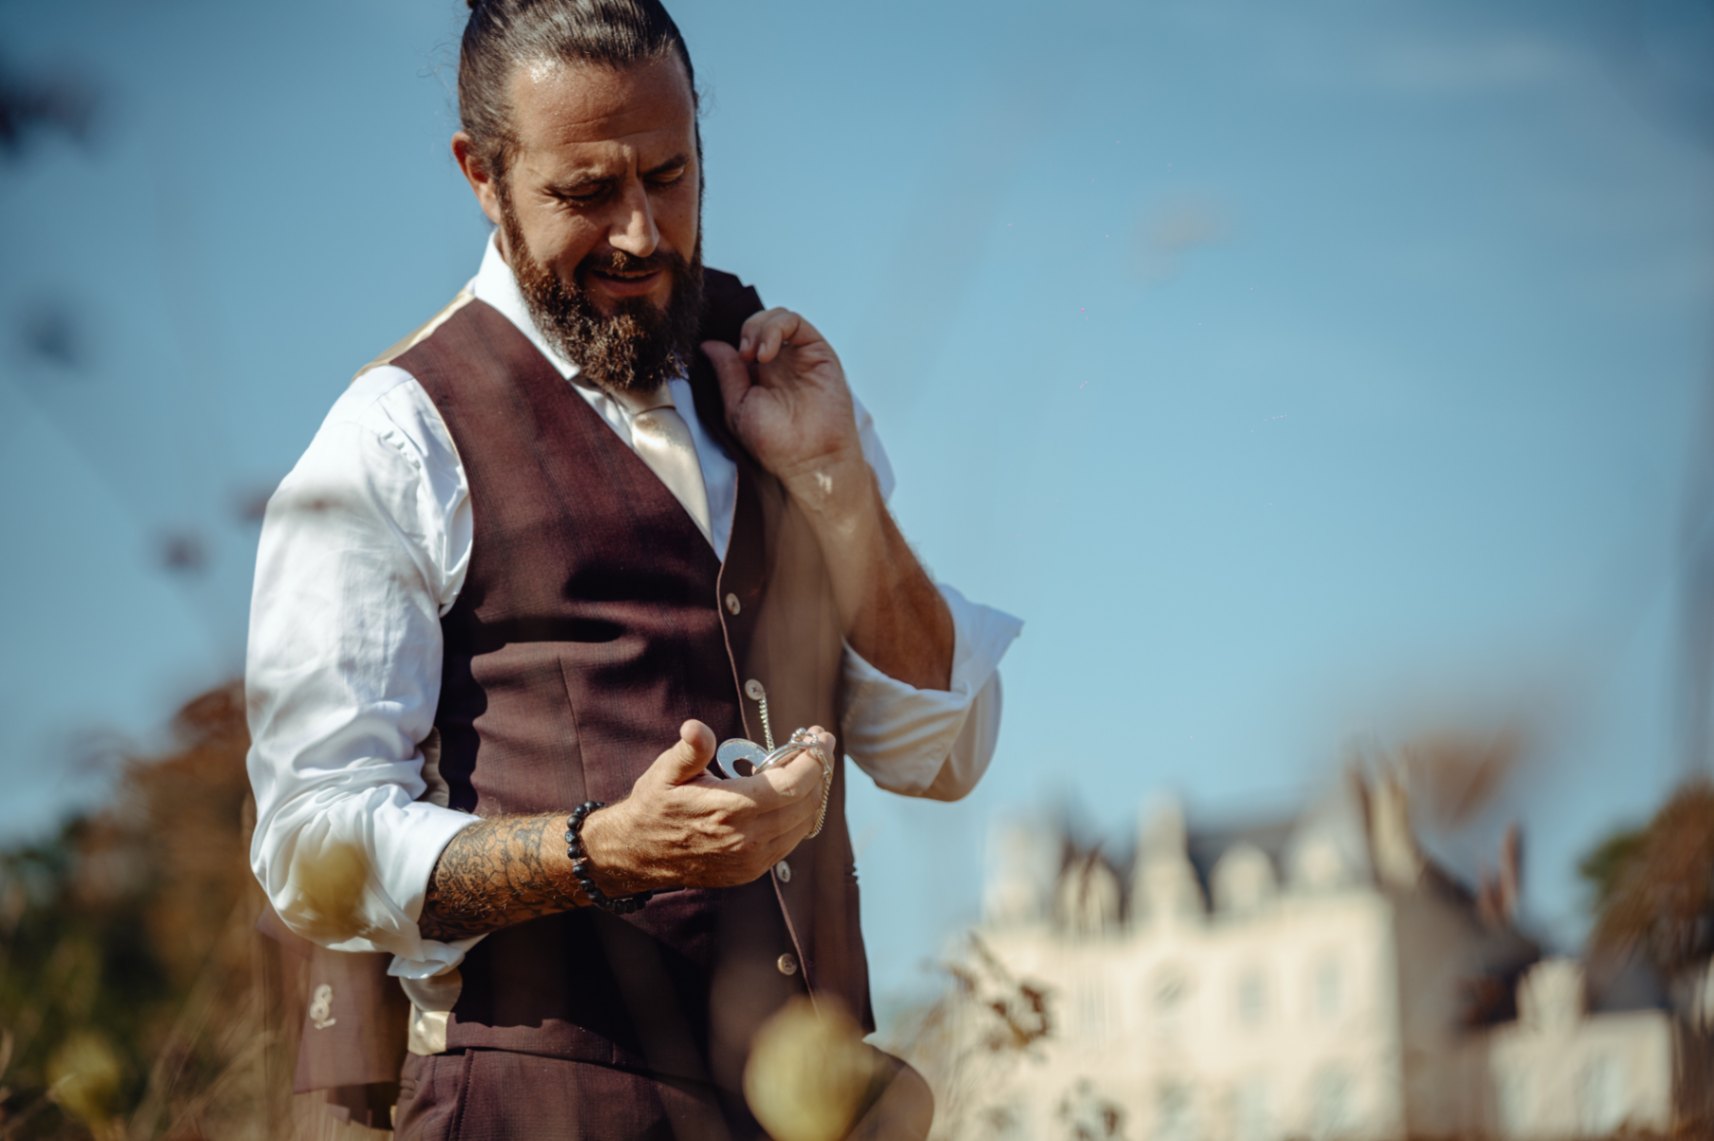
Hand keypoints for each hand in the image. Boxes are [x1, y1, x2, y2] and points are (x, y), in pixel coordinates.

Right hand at [584, 720, 833, 890]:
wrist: (638, 854)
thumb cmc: (654, 806)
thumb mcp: (666, 772)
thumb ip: (689, 750)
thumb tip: (696, 728)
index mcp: (729, 809)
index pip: (793, 784)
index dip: (814, 759)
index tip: (819, 736)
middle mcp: (746, 839)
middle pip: (806, 802)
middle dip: (818, 771)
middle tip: (816, 746)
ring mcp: (751, 860)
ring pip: (803, 824)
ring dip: (812, 794)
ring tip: (807, 767)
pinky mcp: (751, 871)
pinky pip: (790, 841)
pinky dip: (799, 816)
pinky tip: (792, 796)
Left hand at [701, 309, 865, 499]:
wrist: (809, 459)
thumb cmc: (776, 444)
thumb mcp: (737, 407)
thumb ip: (726, 372)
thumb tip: (709, 345)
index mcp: (758, 375)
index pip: (742, 339)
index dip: (730, 339)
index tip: (721, 356)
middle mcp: (780, 362)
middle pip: (759, 323)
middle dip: (745, 330)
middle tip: (742, 355)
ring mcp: (799, 356)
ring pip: (777, 318)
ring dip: (760, 326)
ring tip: (755, 354)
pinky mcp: (818, 352)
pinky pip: (795, 322)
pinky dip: (776, 327)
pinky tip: (766, 352)